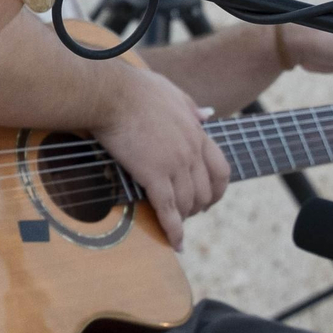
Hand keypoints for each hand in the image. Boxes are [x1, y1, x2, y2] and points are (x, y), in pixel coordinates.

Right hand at [92, 68, 229, 250]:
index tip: (210, 196)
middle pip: (206, 190)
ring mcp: (174, 164)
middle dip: (200, 206)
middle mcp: (191, 151)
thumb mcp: (173, 92)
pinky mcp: (153, 175)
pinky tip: (176, 243)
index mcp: (196, 132)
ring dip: (185, 218)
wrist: (113, 93)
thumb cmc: (135, 88)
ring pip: (189, 202)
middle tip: (190, 213)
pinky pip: (168, 209)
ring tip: (177, 226)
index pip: (220, 168)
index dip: (217, 188)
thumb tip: (207, 115)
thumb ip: (191, 107)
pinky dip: (174, 230)